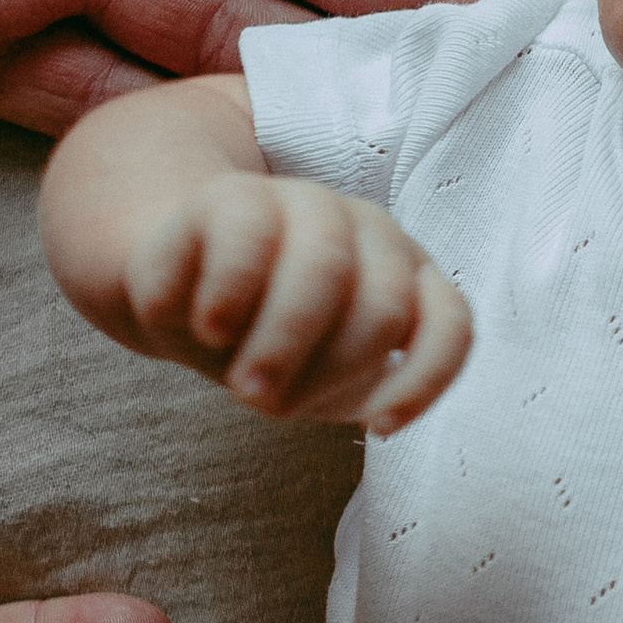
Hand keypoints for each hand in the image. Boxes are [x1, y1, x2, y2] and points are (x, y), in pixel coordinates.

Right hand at [120, 172, 469, 432]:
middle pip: (382, 308)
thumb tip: (373, 409)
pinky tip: (205, 328)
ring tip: (236, 384)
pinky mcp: (236, 193)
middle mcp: (370, 232)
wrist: (173, 293)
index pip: (449, 323)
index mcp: (406, 278)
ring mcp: (306, 202)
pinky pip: (245, 248)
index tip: (377, 428)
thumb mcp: (317, 381)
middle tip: (267, 403)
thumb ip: (351, 388)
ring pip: (323, 268)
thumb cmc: (262, 343)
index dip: (423, 381)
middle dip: (328, 370)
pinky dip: (225, 302)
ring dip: (280, 341)